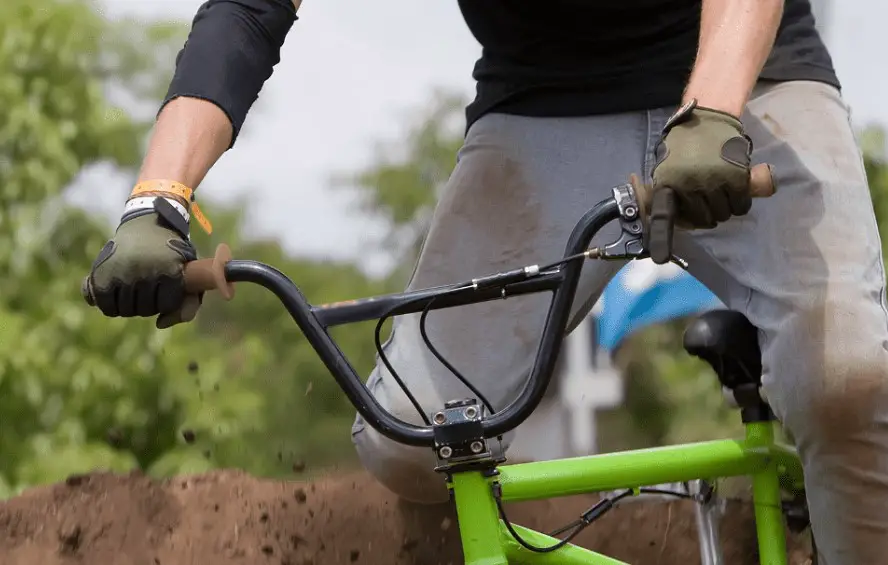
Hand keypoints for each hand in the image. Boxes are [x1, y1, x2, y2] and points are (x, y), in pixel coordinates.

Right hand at [82, 202, 200, 328]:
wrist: (147, 223)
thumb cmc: (172, 252)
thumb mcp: (189, 272)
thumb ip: (189, 303)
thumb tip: (160, 324)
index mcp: (169, 271)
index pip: (166, 306)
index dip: (166, 301)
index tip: (166, 289)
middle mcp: (144, 272)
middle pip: (144, 310)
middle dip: (148, 304)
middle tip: (150, 288)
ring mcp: (120, 272)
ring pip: (123, 310)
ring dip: (130, 305)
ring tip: (136, 290)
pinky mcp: (100, 272)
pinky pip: (104, 304)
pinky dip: (109, 304)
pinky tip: (118, 293)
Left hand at [651, 99, 752, 229]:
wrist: (709, 117)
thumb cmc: (685, 146)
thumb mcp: (668, 167)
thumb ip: (672, 191)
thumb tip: (677, 220)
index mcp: (668, 183)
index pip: (664, 215)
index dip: (662, 238)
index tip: (660, 258)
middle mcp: (690, 185)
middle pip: (703, 219)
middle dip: (707, 215)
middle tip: (709, 202)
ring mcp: (714, 181)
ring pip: (724, 214)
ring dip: (724, 209)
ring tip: (722, 193)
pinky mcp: (737, 177)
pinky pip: (741, 205)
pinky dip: (740, 203)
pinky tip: (737, 193)